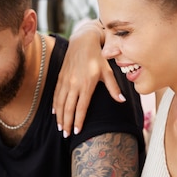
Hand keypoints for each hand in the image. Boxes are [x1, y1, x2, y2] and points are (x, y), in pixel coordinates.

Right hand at [53, 20, 123, 136]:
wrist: (83, 41)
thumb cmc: (98, 57)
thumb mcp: (108, 71)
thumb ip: (113, 88)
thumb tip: (122, 101)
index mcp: (87, 84)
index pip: (81, 107)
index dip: (78, 121)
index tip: (77, 131)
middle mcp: (74, 84)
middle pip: (68, 108)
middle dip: (67, 123)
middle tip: (66, 135)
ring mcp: (66, 81)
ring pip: (60, 103)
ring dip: (59, 117)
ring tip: (61, 128)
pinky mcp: (61, 77)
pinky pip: (56, 94)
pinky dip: (55, 105)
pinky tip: (55, 113)